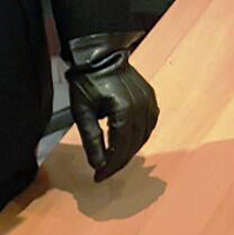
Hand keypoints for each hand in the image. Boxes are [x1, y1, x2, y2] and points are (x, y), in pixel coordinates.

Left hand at [66, 33, 158, 181]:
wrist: (100, 57)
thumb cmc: (86, 83)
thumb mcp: (82, 112)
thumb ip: (91, 140)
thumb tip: (98, 166)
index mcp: (123, 109)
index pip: (120, 147)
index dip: (110, 165)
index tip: (99, 177)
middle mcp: (140, 106)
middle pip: (133, 144)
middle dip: (118, 162)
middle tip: (103, 173)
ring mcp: (149, 102)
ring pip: (143, 137)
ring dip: (129, 152)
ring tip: (113, 161)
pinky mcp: (151, 99)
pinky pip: (149, 125)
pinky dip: (139, 138)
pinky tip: (127, 145)